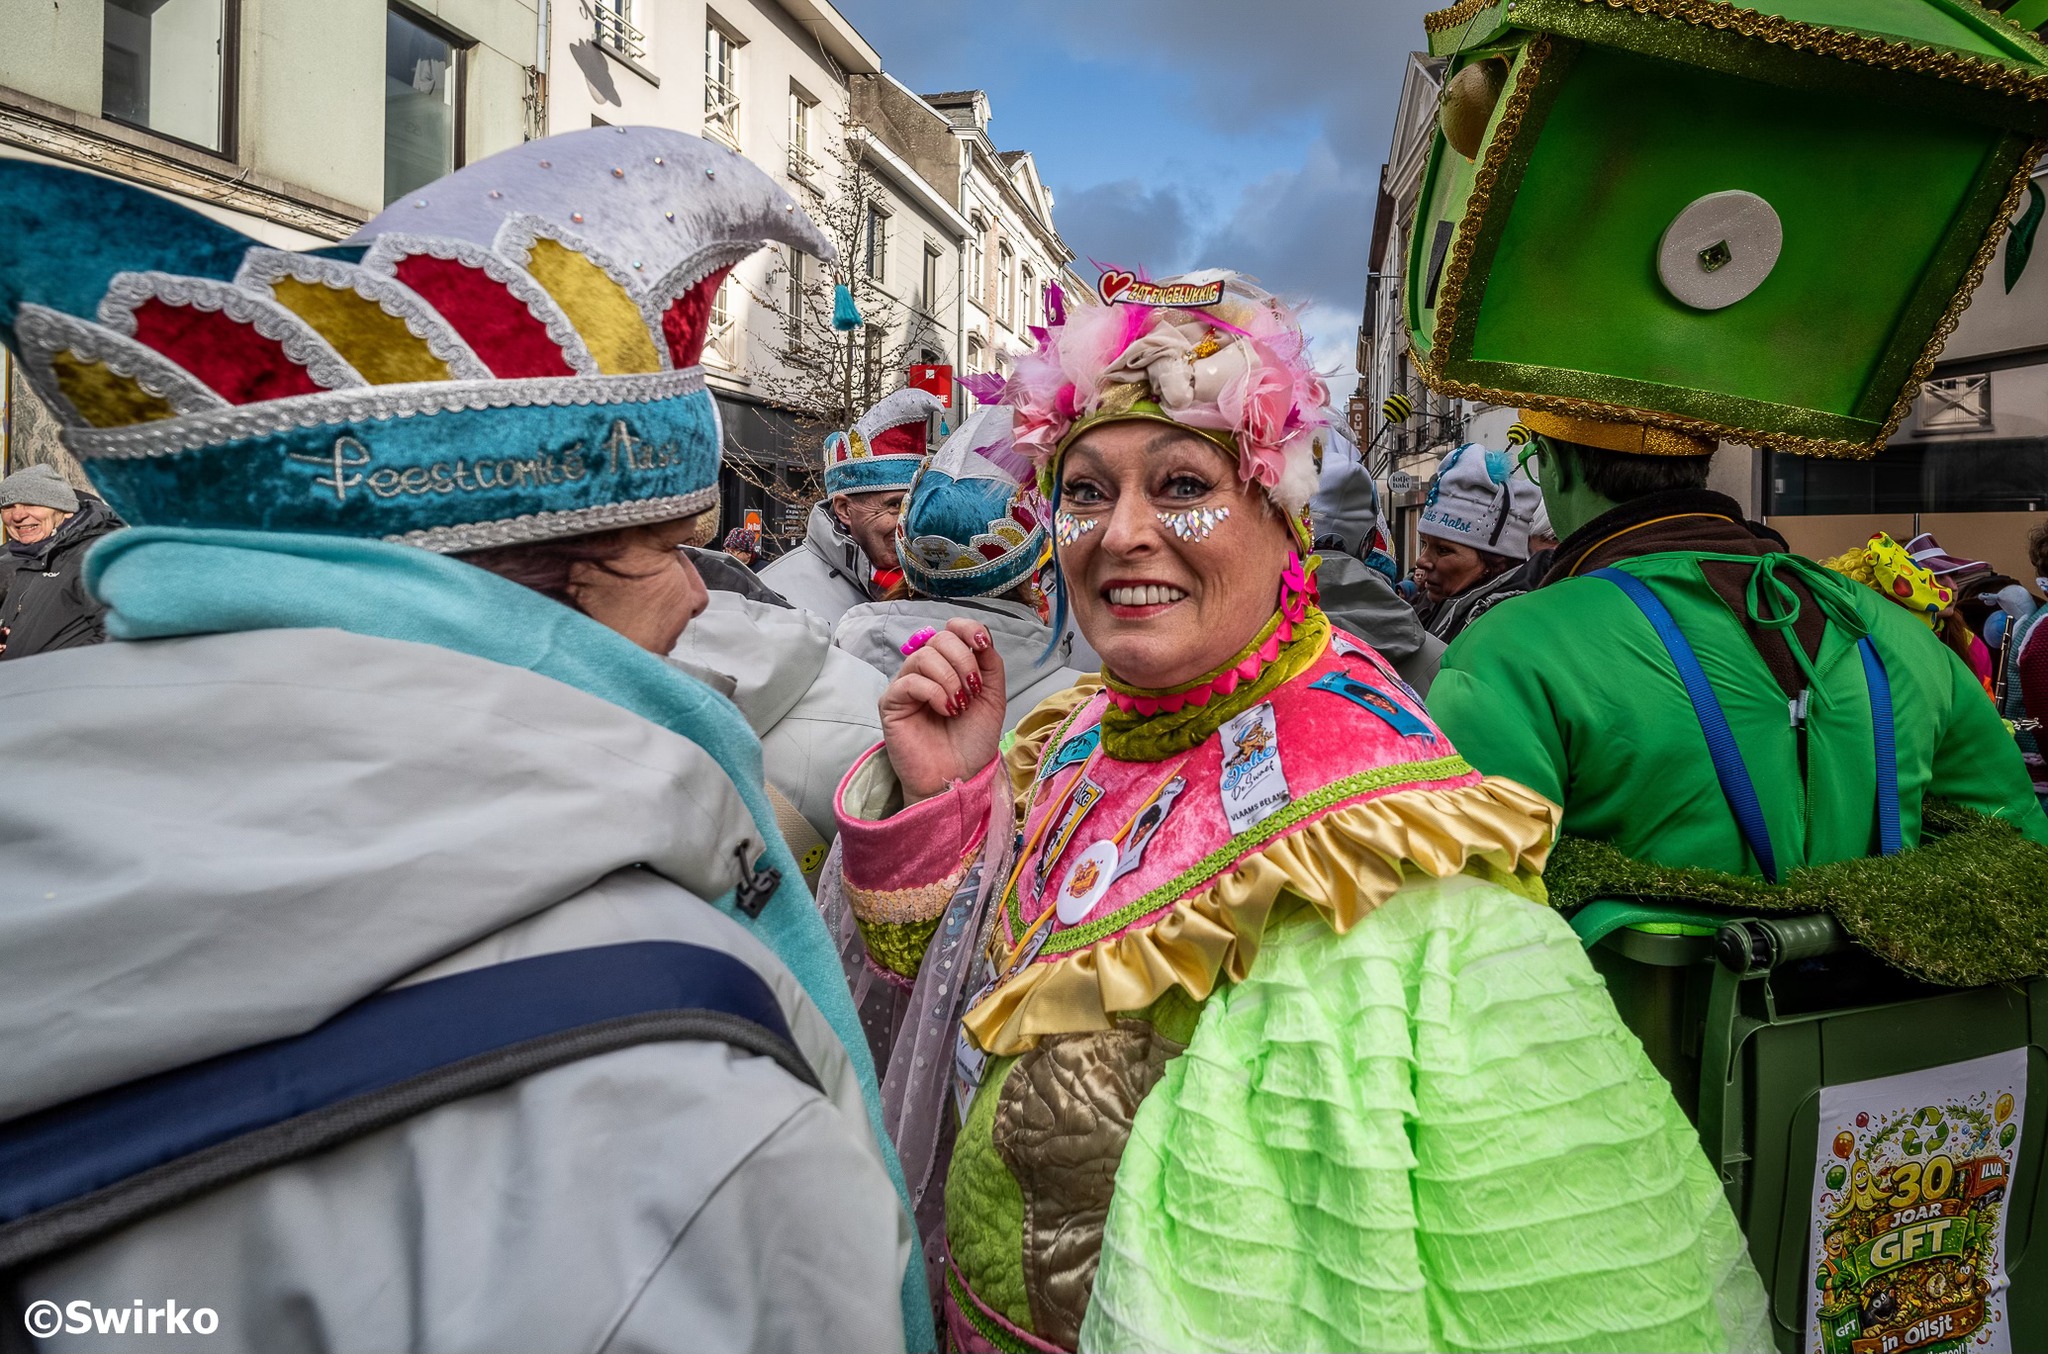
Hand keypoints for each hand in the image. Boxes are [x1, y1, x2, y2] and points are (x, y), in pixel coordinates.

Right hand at [879, 618, 1006, 805]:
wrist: (959, 776)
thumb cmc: (973, 740)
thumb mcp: (993, 696)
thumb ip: (989, 663)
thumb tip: (979, 635)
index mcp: (950, 665)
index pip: (952, 629)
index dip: (968, 628)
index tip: (982, 645)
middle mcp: (926, 671)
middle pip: (940, 638)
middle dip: (963, 660)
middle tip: (972, 690)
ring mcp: (906, 685)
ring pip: (924, 656)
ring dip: (950, 678)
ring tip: (959, 705)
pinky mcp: (891, 703)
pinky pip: (909, 681)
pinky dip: (934, 692)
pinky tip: (946, 710)